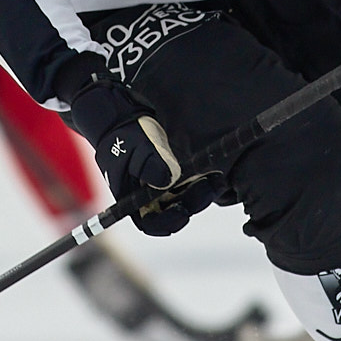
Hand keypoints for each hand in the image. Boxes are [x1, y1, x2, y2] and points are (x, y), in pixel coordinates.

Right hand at [63, 70, 210, 234]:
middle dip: (194, 202)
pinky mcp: (172, 176)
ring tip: (217, 179)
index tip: (183, 211)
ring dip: (201, 193)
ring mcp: (161, 188)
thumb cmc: (124, 134)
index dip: (169, 221)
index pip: (151, 223)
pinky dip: (200, 182)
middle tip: (211, 186)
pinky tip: (213, 173)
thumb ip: (150, 164)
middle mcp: (148, 198)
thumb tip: (169, 181)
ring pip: (184, 200)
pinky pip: (189, 186)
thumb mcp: (136, 147)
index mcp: (132, 199)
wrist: (123, 117)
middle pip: (174, 212)